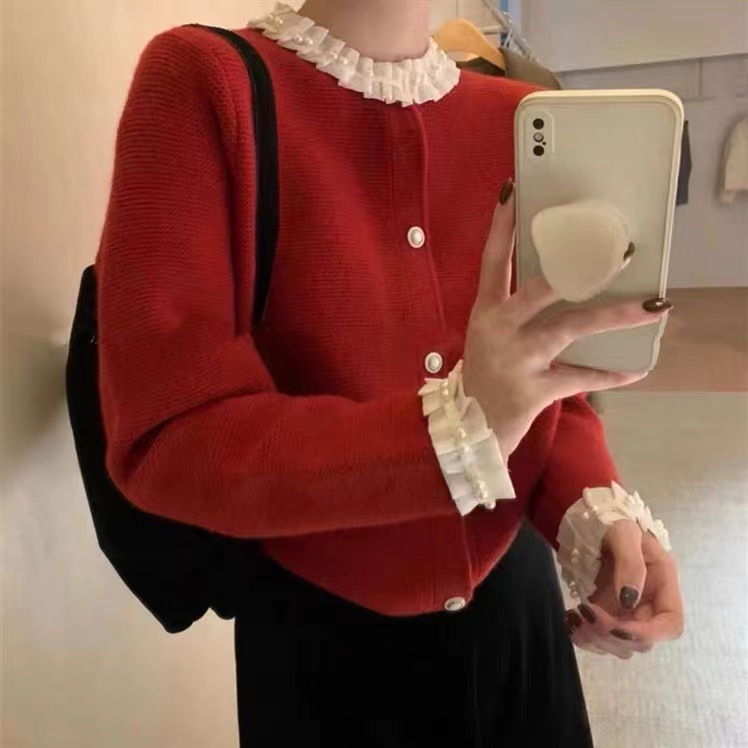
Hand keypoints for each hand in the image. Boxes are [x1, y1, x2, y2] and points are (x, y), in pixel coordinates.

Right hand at [461, 179, 671, 457]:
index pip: (492, 260)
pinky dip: (609, 375)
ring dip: (615, 316)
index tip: (514, 191)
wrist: (465, 430)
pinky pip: (580, 377)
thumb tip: (564, 282)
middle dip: (582, 266)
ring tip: (653, 306)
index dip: (502, 226)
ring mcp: (516, 359)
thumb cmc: (482, 376)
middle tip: (621, 250)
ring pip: (571, 328)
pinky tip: (636, 369)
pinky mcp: (533, 389)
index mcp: (485, 311)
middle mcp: (498, 329)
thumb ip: (516, 312)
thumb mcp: (489, 336)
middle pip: (543, 287)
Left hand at [565, 519, 684, 658]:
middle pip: (641, 641)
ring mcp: (625, 613)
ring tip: (573, 617)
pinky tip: (569, 619)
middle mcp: (648, 604)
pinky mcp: (605, 615)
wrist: (588, 521)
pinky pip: (598, 638)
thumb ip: (630, 563)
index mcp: (662, 584)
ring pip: (618, 646)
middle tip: (584, 613)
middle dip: (612, 635)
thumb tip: (629, 600)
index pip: (670, 625)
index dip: (647, 634)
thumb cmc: (611, 522)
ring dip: (595, 639)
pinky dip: (583, 636)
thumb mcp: (624, 533)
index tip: (616, 627)